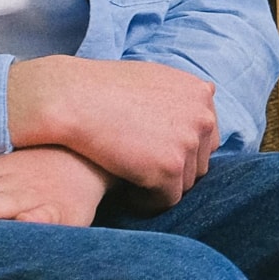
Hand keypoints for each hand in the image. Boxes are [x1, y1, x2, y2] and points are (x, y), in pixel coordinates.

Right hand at [6, 54, 216, 201]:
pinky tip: (125, 194)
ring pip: (185, 184)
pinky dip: (147, 202)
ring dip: (160, 187)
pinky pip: (167, 200)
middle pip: (199, 162)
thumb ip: (180, 93)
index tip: (155, 156)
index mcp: (200, 93)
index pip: (206, 136)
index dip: (180, 150)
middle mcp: (202, 116)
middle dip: (173, 170)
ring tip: (131, 183)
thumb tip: (206, 94)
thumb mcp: (152, 77)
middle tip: (141, 174)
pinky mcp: (170, 168)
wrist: (71, 99)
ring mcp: (188, 142)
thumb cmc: (102, 89)